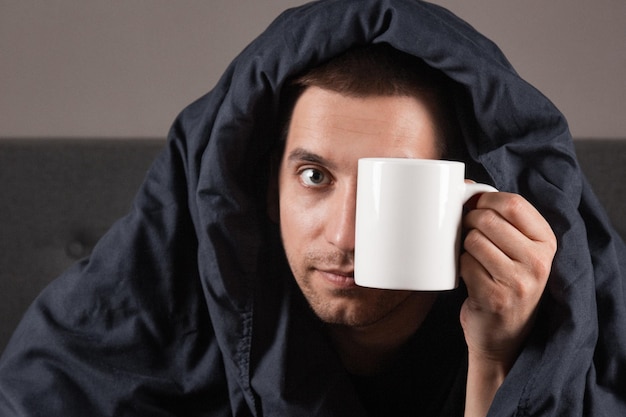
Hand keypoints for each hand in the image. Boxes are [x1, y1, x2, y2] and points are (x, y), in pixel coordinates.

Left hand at [460, 191, 555, 368]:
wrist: (503, 336)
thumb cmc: (507, 282)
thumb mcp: (519, 250)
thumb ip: (502, 217)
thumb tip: (466, 185)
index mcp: (547, 242)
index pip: (513, 203)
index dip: (486, 199)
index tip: (475, 206)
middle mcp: (537, 261)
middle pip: (488, 219)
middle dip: (469, 221)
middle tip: (468, 234)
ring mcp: (518, 281)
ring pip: (473, 240)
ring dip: (464, 246)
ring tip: (473, 258)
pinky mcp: (494, 297)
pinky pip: (465, 264)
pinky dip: (461, 267)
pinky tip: (471, 277)